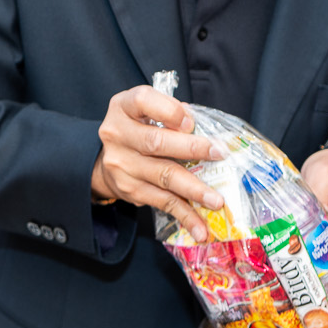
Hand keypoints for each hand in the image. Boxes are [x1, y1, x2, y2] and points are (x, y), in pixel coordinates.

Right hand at [89, 85, 226, 235]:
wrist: (107, 159)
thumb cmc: (138, 128)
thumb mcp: (147, 111)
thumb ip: (171, 113)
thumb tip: (207, 132)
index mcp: (123, 107)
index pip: (143, 101)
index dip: (169, 111)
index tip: (191, 122)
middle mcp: (117, 134)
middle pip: (156, 142)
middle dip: (192, 149)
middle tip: (220, 155)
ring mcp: (121, 164)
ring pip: (163, 176)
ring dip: (193, 190)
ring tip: (216, 201)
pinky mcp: (129, 190)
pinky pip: (162, 201)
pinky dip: (184, 215)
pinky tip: (200, 227)